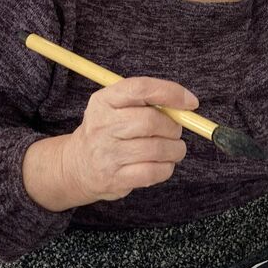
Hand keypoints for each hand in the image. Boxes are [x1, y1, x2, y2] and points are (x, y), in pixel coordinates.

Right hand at [59, 77, 196, 204]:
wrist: (77, 165)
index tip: (191, 102)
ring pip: (158, 148)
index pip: (140, 88)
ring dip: (175, 149)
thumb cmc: (108, 131)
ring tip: (172, 149)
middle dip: (173, 127)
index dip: (171, 93)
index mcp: (104, 101)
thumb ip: (146, 101)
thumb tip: (186, 105)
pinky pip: (154, 171)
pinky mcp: (115, 178)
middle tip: (174, 132)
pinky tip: (163, 164)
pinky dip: (167, 167)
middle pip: (151, 121)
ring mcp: (107, 154)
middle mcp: (102, 125)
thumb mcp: (116, 107)